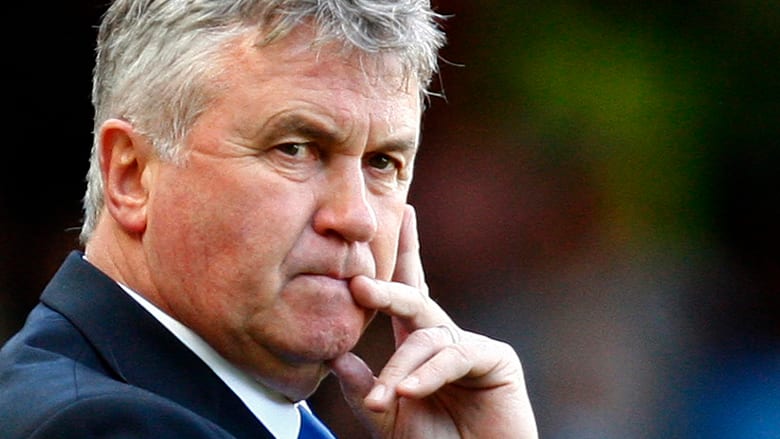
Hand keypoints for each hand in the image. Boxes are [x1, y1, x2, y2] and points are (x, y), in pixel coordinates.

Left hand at [329, 205, 537, 437]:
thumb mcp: (389, 417)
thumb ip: (365, 389)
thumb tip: (334, 356)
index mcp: (419, 345)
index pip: (409, 291)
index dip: (406, 253)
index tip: (405, 214)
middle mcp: (444, 338)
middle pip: (416, 299)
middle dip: (388, 291)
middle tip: (359, 285)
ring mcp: (471, 346)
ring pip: (425, 338)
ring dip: (400, 369)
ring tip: (385, 400)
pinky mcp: (496, 359)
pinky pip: (452, 357)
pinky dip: (427, 375)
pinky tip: (408, 391)